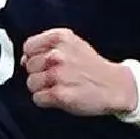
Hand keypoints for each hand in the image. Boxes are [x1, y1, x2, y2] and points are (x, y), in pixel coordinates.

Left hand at [21, 28, 135, 116]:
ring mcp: (58, 75)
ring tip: (58, 86)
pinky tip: (59, 96)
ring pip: (31, 83)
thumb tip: (23, 59)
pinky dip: (45, 100)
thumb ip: (46, 47)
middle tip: (56, 77)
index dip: (33, 57)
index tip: (44, 63)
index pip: (28, 46)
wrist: (116, 85)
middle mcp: (57, 54)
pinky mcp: (60, 95)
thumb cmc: (92, 66)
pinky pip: (37, 98)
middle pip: (28, 66)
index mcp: (60, 38)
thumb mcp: (72, 45)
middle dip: (39, 73)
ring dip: (42, 88)